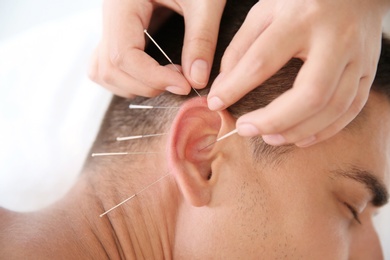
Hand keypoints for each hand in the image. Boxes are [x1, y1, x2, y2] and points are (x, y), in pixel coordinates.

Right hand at [89, 0, 225, 97]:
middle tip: (179, 82)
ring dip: (133, 86)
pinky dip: (126, 79)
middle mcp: (110, 15)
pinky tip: (152, 76)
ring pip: (103, 71)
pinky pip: (107, 64)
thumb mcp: (204, 0)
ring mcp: (111, 24)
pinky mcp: (119, 32)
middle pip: (109, 68)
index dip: (152, 78)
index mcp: (122, 3)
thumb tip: (196, 80)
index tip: (184, 85)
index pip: (123, 55)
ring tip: (167, 79)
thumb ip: (201, 39)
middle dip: (145, 85)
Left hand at [207, 0, 389, 146]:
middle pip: (309, 94)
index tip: (216, 104)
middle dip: (274, 121)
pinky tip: (301, 137)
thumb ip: (242, 47)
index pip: (262, 61)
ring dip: (298, 131)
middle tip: (245, 130)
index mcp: (300, 18)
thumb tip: (223, 87)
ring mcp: (358, 56)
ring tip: (269, 138)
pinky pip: (352, 108)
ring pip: (333, 107)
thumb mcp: (266, 10)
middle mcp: (334, 38)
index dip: (235, 87)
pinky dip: (325, 130)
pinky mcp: (369, 70)